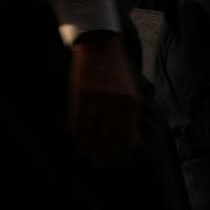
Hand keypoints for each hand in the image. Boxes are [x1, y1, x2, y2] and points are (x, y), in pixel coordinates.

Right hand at [69, 33, 140, 165]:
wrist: (100, 46)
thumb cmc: (116, 73)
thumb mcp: (132, 94)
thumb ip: (132, 118)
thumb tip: (133, 145)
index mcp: (132, 102)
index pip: (127, 137)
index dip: (120, 154)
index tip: (115, 163)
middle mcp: (117, 101)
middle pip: (108, 137)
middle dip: (103, 154)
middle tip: (98, 163)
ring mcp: (98, 97)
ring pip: (90, 132)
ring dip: (87, 146)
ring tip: (86, 154)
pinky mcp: (81, 93)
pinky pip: (77, 120)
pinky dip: (76, 134)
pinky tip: (76, 140)